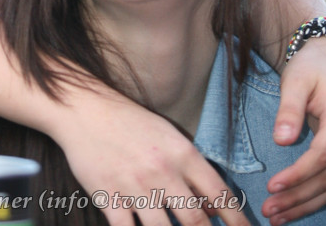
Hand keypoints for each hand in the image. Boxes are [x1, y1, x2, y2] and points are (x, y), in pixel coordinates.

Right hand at [53, 83, 249, 225]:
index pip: (219, 194)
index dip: (237, 220)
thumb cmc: (132, 124)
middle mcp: (163, 172)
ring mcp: (136, 187)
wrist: (88, 111)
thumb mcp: (169, 138)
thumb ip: (191, 171)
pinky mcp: (109, 199)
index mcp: (183, 153)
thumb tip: (211, 207)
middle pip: (195, 220)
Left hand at [261, 37, 325, 222]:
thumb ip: (289, 109)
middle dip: (297, 197)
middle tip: (267, 209)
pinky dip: (314, 199)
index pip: (321, 156)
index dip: (297, 174)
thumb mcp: (295, 79)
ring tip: (276, 217)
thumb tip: (281, 140)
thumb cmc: (310, 67)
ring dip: (305, 205)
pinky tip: (293, 208)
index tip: (271, 185)